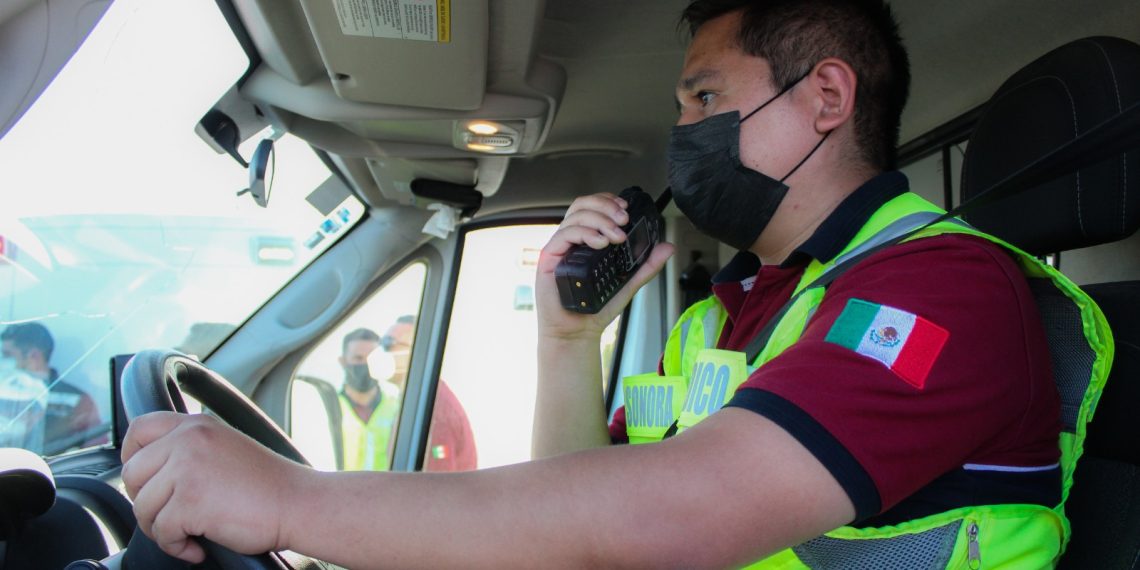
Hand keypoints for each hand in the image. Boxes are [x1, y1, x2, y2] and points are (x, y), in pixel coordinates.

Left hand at [121, 412, 308, 562]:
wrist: (297, 504)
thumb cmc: (268, 485)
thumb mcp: (225, 447)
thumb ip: (191, 448)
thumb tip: (153, 471)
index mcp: (196, 425)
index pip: (139, 429)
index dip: (132, 457)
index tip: (145, 480)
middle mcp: (188, 440)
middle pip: (132, 474)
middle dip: (147, 502)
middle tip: (172, 515)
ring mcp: (187, 469)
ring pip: (143, 507)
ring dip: (162, 528)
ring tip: (189, 533)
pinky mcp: (190, 501)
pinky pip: (161, 532)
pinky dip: (177, 547)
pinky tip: (198, 546)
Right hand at [536, 193, 673, 340]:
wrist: (577, 332)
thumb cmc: (596, 308)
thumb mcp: (628, 282)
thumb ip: (647, 265)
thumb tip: (667, 247)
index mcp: (586, 240)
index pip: (593, 207)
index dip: (608, 201)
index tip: (626, 208)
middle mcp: (571, 240)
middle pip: (583, 205)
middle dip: (606, 207)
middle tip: (624, 220)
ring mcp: (560, 247)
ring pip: (575, 216)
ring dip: (600, 220)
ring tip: (616, 236)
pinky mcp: (550, 258)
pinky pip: (565, 235)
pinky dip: (586, 234)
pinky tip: (600, 243)